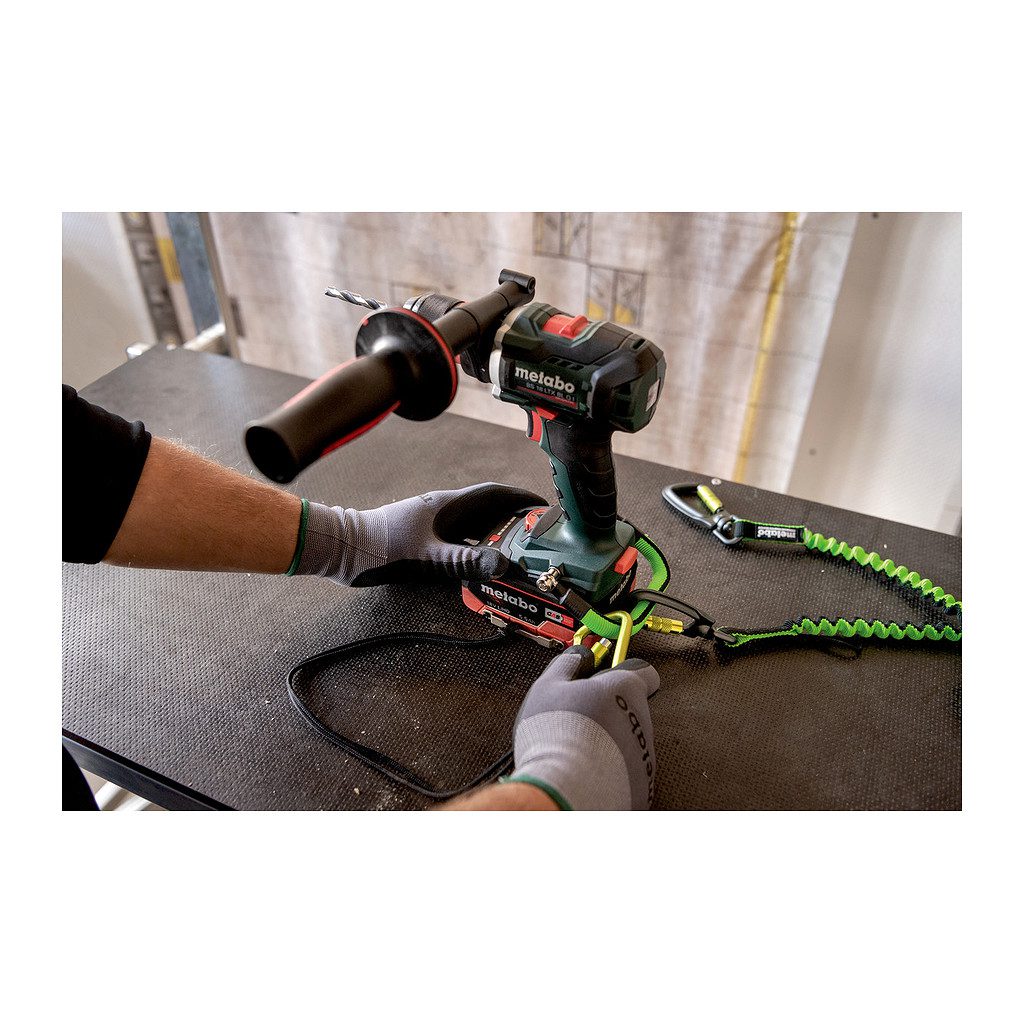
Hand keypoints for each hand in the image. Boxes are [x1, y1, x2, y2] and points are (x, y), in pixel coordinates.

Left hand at [294, 482, 544, 586]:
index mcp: (448, 506)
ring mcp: (432, 523)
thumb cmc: (380, 550)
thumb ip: (465, 563)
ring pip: (474, 526)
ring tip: (518, 552)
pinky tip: (480, 564)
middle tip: (539, 536)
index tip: (545, 508)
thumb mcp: (427, 559)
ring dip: (496, 535)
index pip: (495, 494)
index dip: (522, 499)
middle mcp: (443, 510)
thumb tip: (505, 565)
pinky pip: (459, 538)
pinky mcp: (422, 537)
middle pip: (488, 510)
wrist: (342, 549)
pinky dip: (476, 548)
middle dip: (516, 520)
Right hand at [509, 646, 660, 809]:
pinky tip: (586, 771)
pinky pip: (628, 772)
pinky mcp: (642, 786)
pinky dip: (611, 771)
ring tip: (578, 749)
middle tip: (580, 717)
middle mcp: (643, 721)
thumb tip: (579, 655)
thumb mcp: (549, 686)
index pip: (644, 671)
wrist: (564, 792)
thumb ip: (569, 664)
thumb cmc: (556, 737)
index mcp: (625, 690)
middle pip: (631, 709)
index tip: (607, 676)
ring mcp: (645, 756)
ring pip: (629, 742)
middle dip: (609, 711)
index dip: (624, 671)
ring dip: (609, 742)